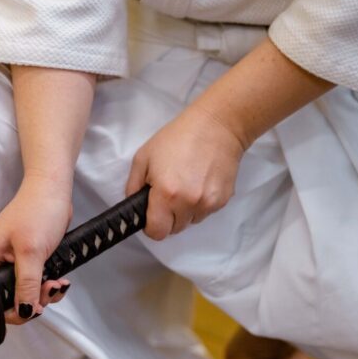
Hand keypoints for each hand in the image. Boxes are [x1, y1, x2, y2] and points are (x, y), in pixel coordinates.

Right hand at [0, 178, 73, 327]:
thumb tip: (23, 312)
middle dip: (28, 302)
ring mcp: (13, 263)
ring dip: (42, 294)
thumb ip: (25, 284)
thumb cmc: (37, 211)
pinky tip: (60, 280)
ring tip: (56, 283)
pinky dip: (48, 286)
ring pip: (24, 294)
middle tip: (45, 295)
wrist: (54, 189)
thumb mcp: (31, 251)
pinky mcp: (30, 261)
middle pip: (6, 299)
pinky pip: (35, 284)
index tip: (21, 315)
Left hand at [125, 104, 245, 239]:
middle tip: (167, 194)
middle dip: (167, 217)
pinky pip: (205, 212)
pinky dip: (199, 204)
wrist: (217, 126)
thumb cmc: (176, 138)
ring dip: (184, 211)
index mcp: (166, 194)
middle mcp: (189, 203)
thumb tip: (135, 207)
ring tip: (185, 185)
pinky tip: (199, 182)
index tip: (151, 213)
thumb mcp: (143, 157)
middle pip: (174, 229)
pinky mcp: (223, 200)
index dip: (150, 225)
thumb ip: (133, 186)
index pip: (157, 232)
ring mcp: (208, 203)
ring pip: (190, 221)